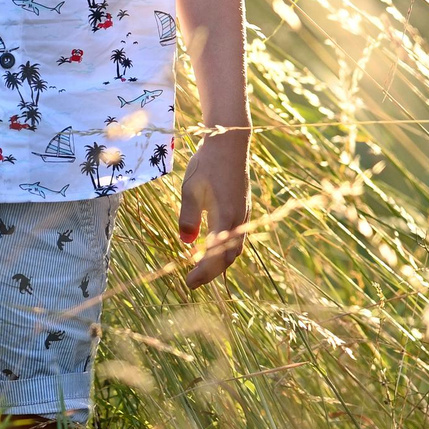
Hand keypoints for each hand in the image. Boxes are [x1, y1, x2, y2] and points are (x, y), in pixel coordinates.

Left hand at [176, 127, 249, 289]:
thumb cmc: (207, 164)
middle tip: (193, 281)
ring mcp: (243, 214)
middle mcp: (238, 220)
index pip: (215, 255)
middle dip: (212, 272)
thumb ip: (188, 217)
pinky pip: (238, 237)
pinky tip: (214, 247)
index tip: (189, 283)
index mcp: (225, 218)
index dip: (203, 272)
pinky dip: (226, 248)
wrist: (229, 145)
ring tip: (203, 269)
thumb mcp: (190, 189)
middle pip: (229, 257)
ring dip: (221, 262)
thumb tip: (185, 242)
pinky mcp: (244, 208)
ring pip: (236, 248)